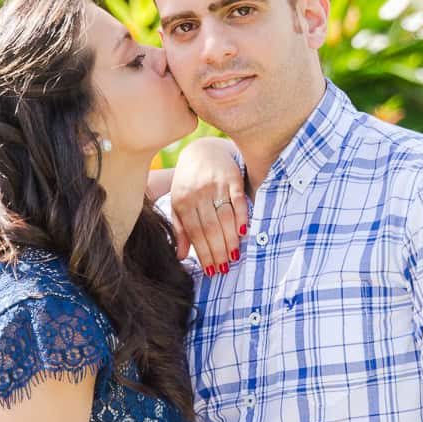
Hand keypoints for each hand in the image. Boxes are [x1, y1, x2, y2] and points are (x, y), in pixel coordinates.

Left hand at [168, 137, 248, 275]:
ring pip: (224, 218)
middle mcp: (198, 193)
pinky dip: (242, 218)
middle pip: (210, 228)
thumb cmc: (189, 182)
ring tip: (234, 256)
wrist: (203, 150)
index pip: (195, 233)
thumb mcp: (178, 203)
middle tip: (225, 269)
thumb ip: (180, 229)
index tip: (212, 271)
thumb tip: (181, 257)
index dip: (204, 254)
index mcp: (182, 201)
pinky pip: (238, 201)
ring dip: (231, 240)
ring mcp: (216, 184)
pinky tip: (244, 233)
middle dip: (218, 251)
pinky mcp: (232, 178)